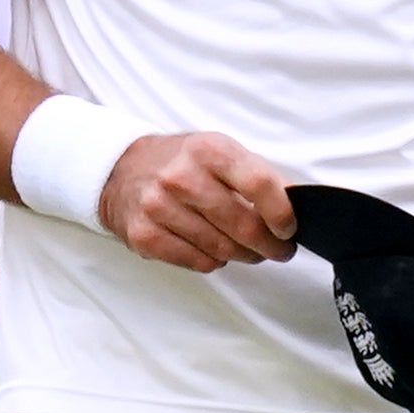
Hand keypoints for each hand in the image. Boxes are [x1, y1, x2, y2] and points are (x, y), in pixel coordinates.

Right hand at [97, 132, 297, 270]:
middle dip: (270, 245)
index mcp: (208, 150)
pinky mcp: (145, 236)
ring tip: (248, 249)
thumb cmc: (181, 163)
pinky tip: (214, 249)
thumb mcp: (218, 151)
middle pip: (243, 225)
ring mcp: (159, 208)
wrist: (121, 170)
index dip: (281, 213)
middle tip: (279, 250)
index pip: (259, 185)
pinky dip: (215, 261)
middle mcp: (181, 177)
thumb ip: (255, 175)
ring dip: (244, 255)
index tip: (288, 228)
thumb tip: (292, 206)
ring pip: (223, 249)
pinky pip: (199, 262)